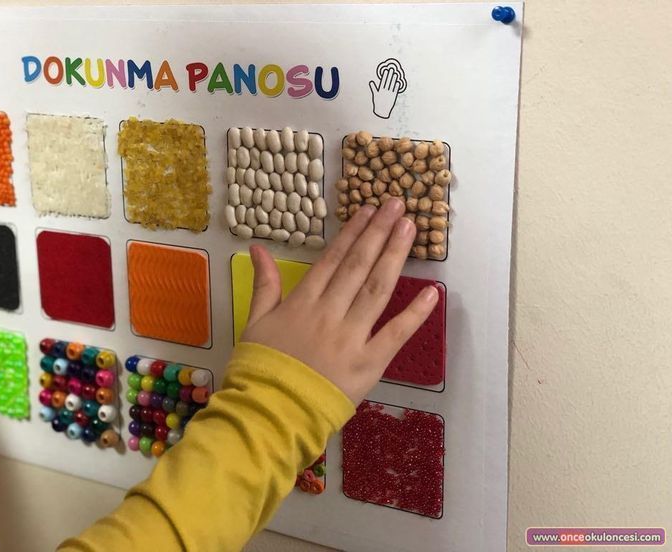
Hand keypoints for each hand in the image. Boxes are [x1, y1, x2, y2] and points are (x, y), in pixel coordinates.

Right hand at [242, 199, 438, 403]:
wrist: (269, 413)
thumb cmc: (260, 369)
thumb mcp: (254, 322)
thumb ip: (263, 284)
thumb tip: (258, 248)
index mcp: (303, 302)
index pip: (333, 260)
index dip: (353, 232)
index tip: (369, 210)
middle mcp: (330, 312)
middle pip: (358, 266)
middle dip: (379, 233)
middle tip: (397, 205)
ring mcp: (352, 337)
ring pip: (377, 290)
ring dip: (394, 257)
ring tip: (410, 229)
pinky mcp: (369, 363)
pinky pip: (396, 335)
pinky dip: (415, 314)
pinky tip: (432, 291)